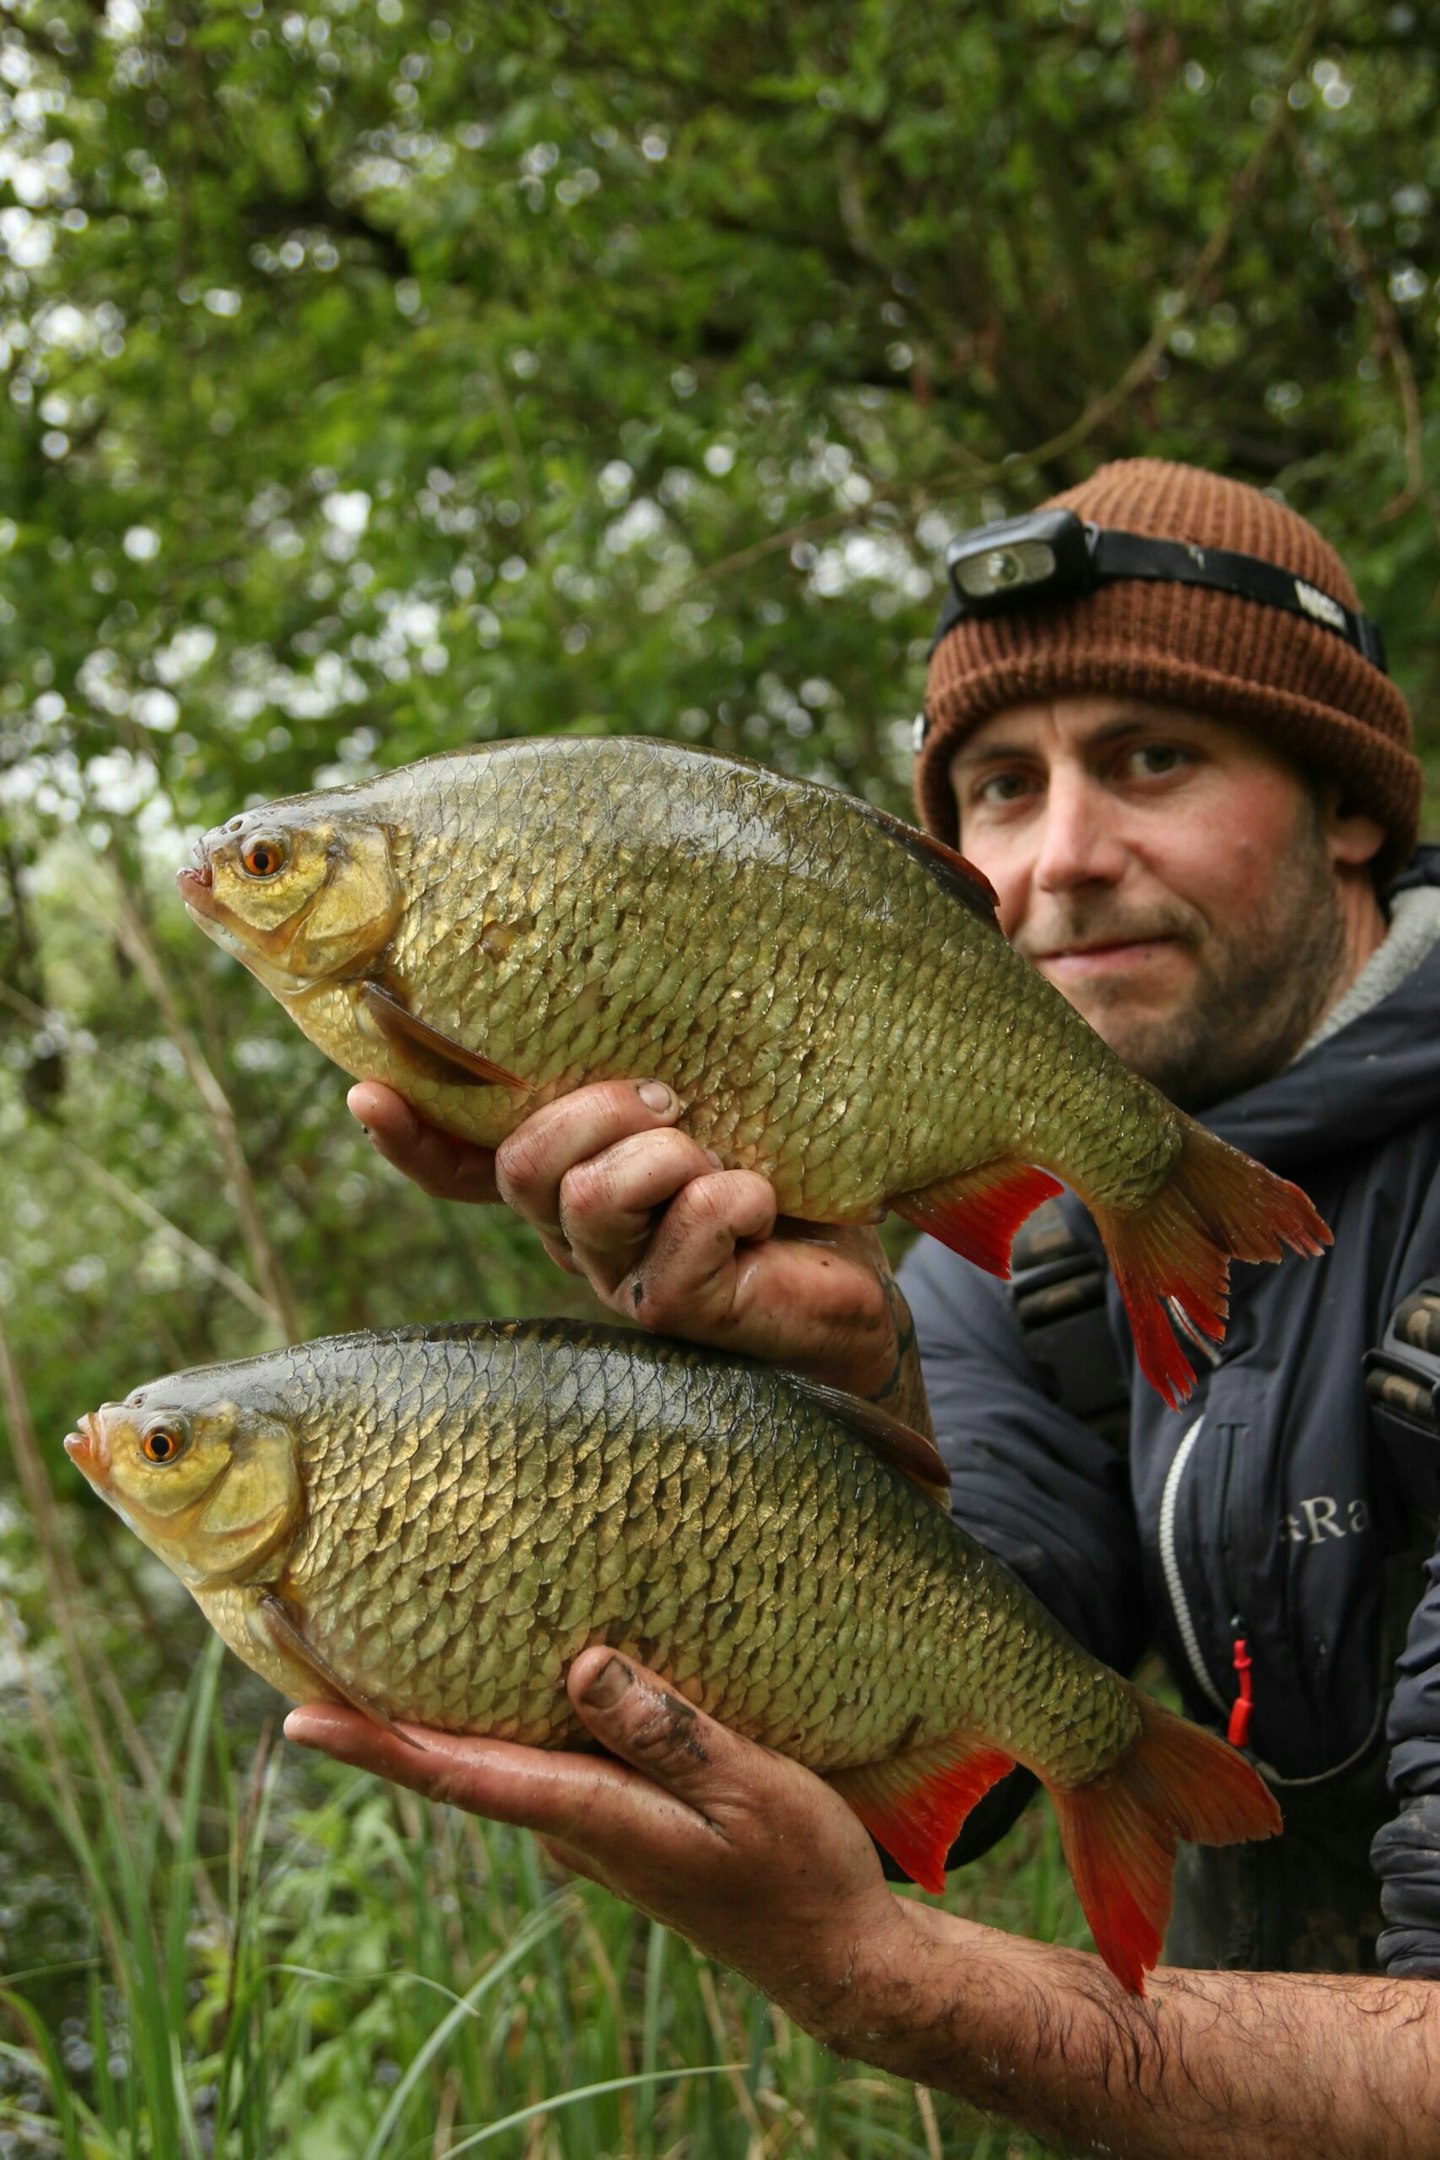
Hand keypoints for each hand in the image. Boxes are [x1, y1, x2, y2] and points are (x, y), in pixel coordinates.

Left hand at [284, 1649, 913, 2024]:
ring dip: (429, 1708)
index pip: (458, 1773)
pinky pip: (537, 1755)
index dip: (375, 1743)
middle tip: (303, 1641)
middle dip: (373, 1710)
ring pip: (493, 1752)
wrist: (831, 1955)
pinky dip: (497, 1714)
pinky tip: (503, 1670)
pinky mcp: (614, 1819)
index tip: (297, 1717)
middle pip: (452, 1757)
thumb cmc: (799, 1870)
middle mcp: (569, 1826)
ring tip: (374, 1635)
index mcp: (591, 1818)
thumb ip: (664, 1729)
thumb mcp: (749, 1788)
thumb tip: (579, 1663)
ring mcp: (587, 1828)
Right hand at [349, 1078, 911, 1401]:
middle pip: (524, 1165)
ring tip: (717, 1154)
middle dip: (594, 1112)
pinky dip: (732, 1198)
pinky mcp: (678, 1312)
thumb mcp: (717, 1113)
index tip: (367, 1090)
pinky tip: (763, 1204)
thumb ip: (659, 1079)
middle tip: (671, 1098)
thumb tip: (638, 978)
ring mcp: (619, 1279)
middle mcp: (576, 1236)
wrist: (856, 1291)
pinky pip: (682, 1234)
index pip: (462, 1167)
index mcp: (570, 1182)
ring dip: (664, 1156)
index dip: (412, 1136)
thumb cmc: (784, 1184)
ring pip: (588, 1199)